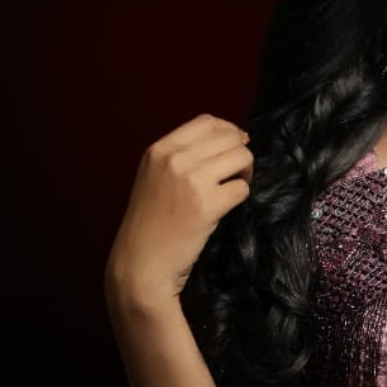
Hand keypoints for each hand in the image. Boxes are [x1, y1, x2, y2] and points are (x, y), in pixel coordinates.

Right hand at [104, 114, 253, 313]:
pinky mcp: (207, 205)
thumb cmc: (150, 225)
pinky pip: (242, 188)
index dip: (228, 130)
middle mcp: (174, 159)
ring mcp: (191, 181)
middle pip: (229, 137)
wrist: (141, 264)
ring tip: (232, 189)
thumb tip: (231, 139)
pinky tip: (226, 208)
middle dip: (240, 153)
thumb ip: (182, 157)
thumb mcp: (154, 178)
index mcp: (158, 150)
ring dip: (245, 173)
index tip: (235, 145)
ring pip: (241, 157)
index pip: (206, 122)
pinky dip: (240, 197)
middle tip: (236, 173)